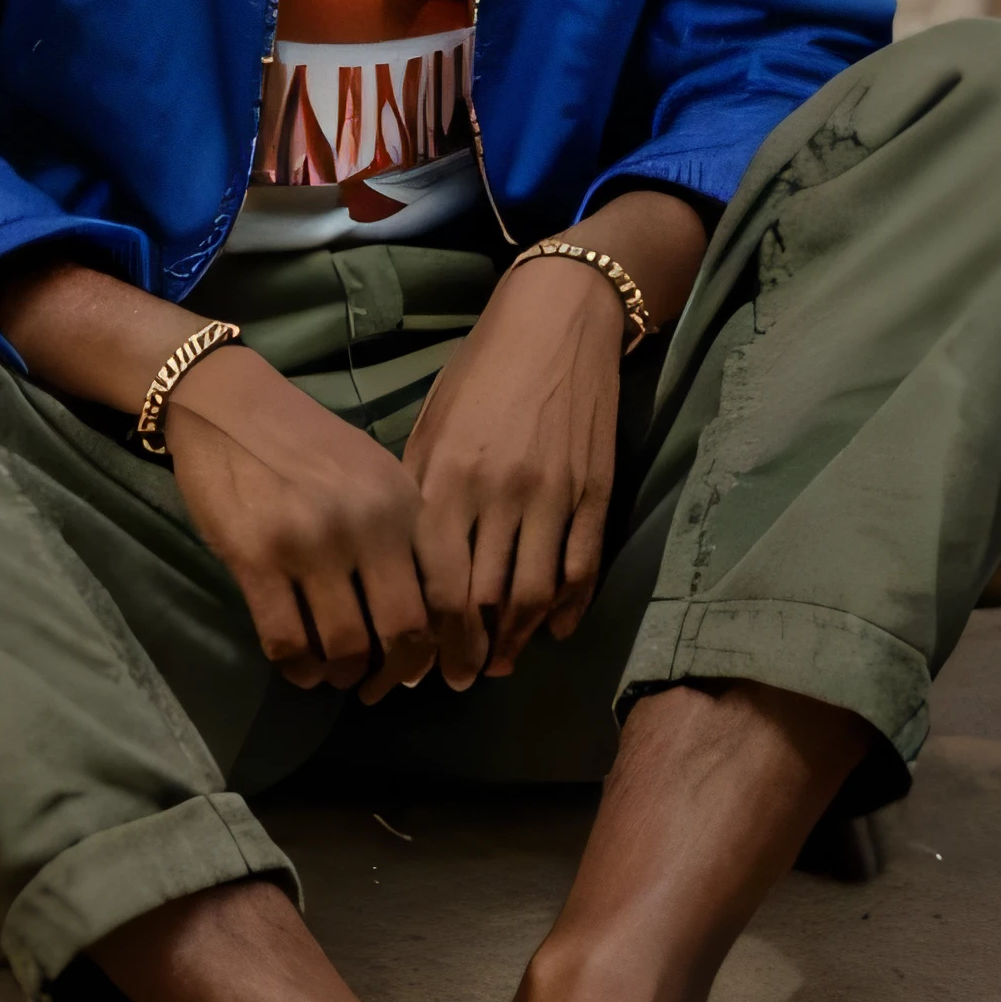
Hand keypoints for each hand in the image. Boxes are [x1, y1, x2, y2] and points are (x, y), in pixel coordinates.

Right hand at [165, 345, 433, 700]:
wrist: (228, 404)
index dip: (457, 646)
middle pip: (404, 629)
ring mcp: (311, 542)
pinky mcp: (256, 558)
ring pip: (346, 646)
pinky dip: (299, 669)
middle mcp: (367, 523)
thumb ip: (406, 534)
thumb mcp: (376, 473)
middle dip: (398, 672)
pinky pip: (288, 642)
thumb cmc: (308, 444)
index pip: (449, 591)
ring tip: (338, 672)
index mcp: (404, 501)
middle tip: (383, 686)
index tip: (452, 675)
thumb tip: (429, 621)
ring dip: (345, 673)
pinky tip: (301, 668)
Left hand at [403, 255, 625, 686]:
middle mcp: (501, 493)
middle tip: (456, 680)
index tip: (416, 666)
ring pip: (535, 594)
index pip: (436, 582)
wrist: (559, 321)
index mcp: (449, 476)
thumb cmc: (481, 371)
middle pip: (484, 600)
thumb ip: (420, 494)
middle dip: (468, 651)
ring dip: (514, 639)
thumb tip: (404, 568)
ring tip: (498, 662)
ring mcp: (555, 494)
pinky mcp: (596, 491)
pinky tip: (549, 630)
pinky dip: (566, 608)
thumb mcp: (433, 424)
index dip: (428, 636)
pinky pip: (582, 567)